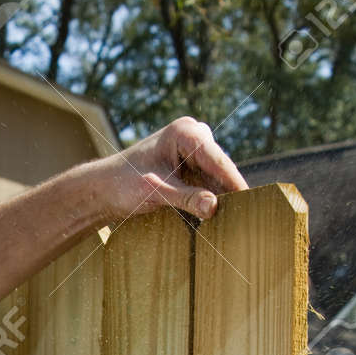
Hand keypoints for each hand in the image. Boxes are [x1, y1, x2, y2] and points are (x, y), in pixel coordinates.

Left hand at [99, 116, 247, 223]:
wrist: (103, 189)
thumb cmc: (123, 185)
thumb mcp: (156, 192)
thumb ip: (186, 199)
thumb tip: (214, 206)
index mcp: (186, 133)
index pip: (218, 160)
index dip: (235, 182)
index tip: (252, 201)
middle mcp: (193, 135)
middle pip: (220, 168)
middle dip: (229, 192)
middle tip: (248, 217)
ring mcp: (193, 150)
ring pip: (216, 178)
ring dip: (221, 198)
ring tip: (237, 221)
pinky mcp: (190, 165)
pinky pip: (207, 183)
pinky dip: (210, 199)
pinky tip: (219, 218)